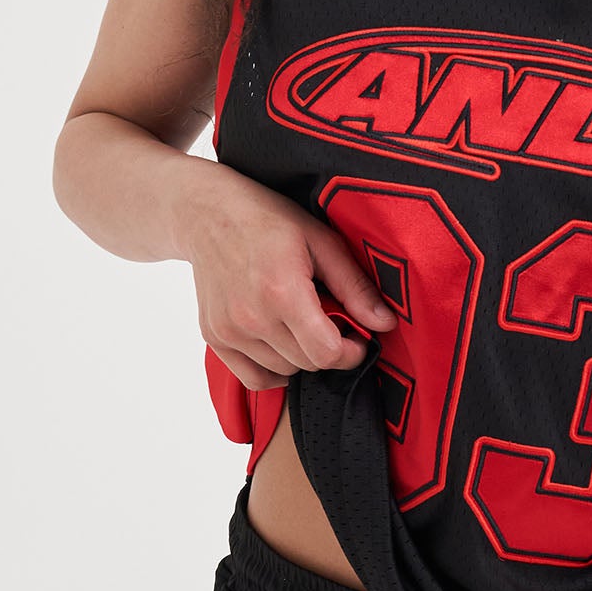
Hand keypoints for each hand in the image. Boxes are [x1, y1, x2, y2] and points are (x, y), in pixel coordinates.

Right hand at [182, 162, 395, 391]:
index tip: (357, 338)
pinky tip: (283, 344)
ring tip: (302, 323)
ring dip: (302, 357)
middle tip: (332, 323)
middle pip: (307, 364)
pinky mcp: (214, 336)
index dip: (351, 352)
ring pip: (283, 372)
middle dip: (329, 350)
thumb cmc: (267, 220)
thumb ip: (354, 286)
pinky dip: (274, 370)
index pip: (326, 353)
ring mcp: (228, 330)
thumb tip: (385, 323)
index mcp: (282, 292)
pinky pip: (253, 378)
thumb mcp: (320, 241)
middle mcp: (251, 317)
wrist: (205, 212)